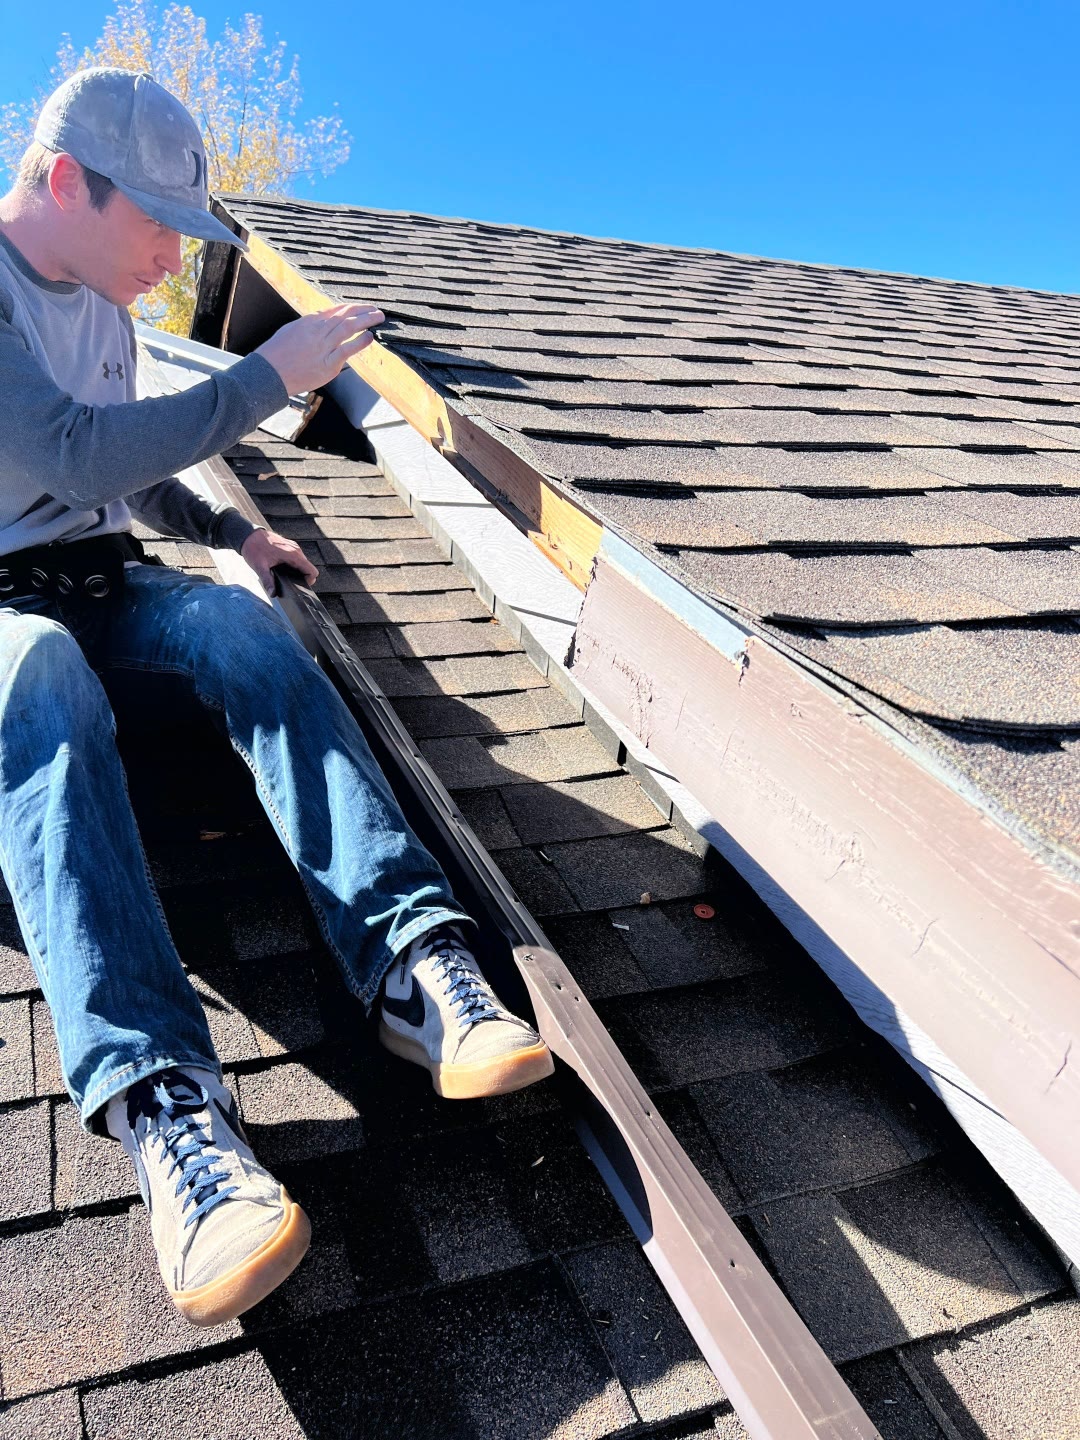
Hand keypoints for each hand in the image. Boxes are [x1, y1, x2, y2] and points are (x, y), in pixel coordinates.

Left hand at [240, 528, 318, 596]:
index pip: (312, 570)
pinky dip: (293, 564)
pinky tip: (281, 567)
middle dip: (301, 576)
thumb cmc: (254, 548)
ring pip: (303, 562)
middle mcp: (296, 550)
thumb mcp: (260, 567)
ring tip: (284, 575)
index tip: (300, 584)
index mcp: (293, 555)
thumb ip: (268, 581)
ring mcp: (293, 546)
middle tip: (288, 582)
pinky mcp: (289, 545)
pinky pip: (297, 557)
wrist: (248, 535)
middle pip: (308, 568)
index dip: (309, 580)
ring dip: (297, 570)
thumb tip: (273, 593)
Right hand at [254, 303, 384, 394]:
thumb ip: (308, 325)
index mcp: (308, 323)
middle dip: (362, 311)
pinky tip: (369, 337)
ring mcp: (323, 347)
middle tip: (376, 310)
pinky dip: (360, 342)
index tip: (361, 307)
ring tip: (378, 318)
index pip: (334, 311)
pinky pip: (347, 350)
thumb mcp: (290, 331)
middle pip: (344, 316)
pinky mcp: (328, 364)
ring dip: (365, 321)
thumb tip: (322, 318)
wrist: (269, 373)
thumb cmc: (276, 355)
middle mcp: (317, 332)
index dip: (350, 308)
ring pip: (348, 328)